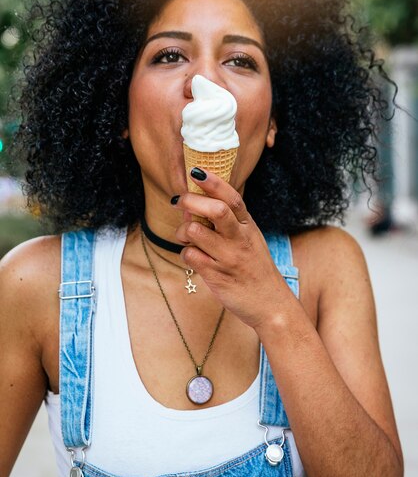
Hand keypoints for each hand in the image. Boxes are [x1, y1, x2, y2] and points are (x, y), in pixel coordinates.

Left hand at [173, 167, 287, 330]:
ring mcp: (228, 258)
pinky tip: (192, 256)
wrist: (270, 304)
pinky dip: (185, 254)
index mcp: (249, 226)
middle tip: (179, 200)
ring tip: (185, 235)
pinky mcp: (216, 276)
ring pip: (196, 233)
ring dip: (183, 230)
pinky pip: (190, 257)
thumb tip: (196, 204)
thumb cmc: (255, 269)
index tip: (196, 171)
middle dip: (192, 201)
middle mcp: (240, 240)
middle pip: (216, 210)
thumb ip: (229, 221)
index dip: (213, 182)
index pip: (232, 198)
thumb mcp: (250, 239)